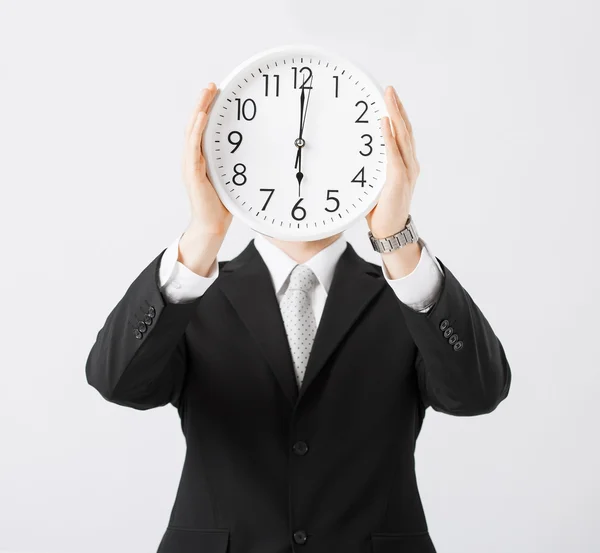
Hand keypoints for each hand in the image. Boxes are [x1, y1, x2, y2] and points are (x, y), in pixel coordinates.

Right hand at [179, 83, 232, 275]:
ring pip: (192, 131)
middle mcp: (193, 158)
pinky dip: (197, 130)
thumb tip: (262, 153)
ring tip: (207, 93)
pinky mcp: (192, 173)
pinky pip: (193, 146)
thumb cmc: (224, 205)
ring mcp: (190, 164)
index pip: (203, 128)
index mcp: (202, 158)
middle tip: (213, 85)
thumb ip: (239, 164)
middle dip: (203, 103)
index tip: (219, 93)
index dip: (208, 109)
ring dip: (199, 110)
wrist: (213, 225)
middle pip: (196, 124)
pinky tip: (202, 117)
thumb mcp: (234, 178)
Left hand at [366, 86, 421, 276]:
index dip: (397, 113)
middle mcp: (409, 163)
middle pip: (404, 129)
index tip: (389, 96)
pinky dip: (390, 137)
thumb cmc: (380, 209)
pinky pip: (394, 154)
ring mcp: (406, 171)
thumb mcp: (373, 183)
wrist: (390, 230)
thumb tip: (350, 155)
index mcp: (404, 163)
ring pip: (402, 136)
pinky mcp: (398, 180)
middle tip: (389, 89)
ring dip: (395, 114)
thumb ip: (369, 167)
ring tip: (389, 97)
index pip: (401, 133)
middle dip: (397, 107)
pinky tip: (385, 122)